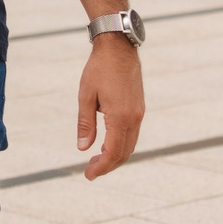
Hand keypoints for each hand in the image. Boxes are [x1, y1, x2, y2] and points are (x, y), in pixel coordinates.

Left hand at [78, 36, 143, 178]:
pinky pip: (132, 134)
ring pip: (130, 145)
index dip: (101, 167)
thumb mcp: (86, 96)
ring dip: (115, 156)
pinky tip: (107, 144)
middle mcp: (134, 118)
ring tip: (96, 160)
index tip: (88, 175)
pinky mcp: (139, 108)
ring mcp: (139, 114)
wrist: (118, 48)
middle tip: (90, 171)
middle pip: (124, 153)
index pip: (113, 152)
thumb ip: (85, 124)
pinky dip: (121, 145)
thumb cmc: (99, 69)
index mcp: (120, 117)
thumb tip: (83, 148)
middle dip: (107, 165)